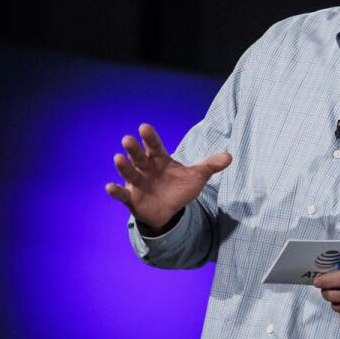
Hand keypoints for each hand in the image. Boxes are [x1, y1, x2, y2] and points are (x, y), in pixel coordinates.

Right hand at [104, 123, 231, 229]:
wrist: (169, 210)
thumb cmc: (179, 188)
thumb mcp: (196, 177)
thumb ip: (210, 166)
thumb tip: (229, 157)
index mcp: (160, 159)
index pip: (154, 145)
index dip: (149, 137)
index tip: (144, 127)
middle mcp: (146, 168)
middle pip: (138, 156)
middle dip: (133, 148)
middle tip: (128, 139)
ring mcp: (137, 182)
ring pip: (128, 172)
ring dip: (123, 166)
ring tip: (118, 158)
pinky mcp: (132, 198)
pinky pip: (122, 194)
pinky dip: (115, 191)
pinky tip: (109, 187)